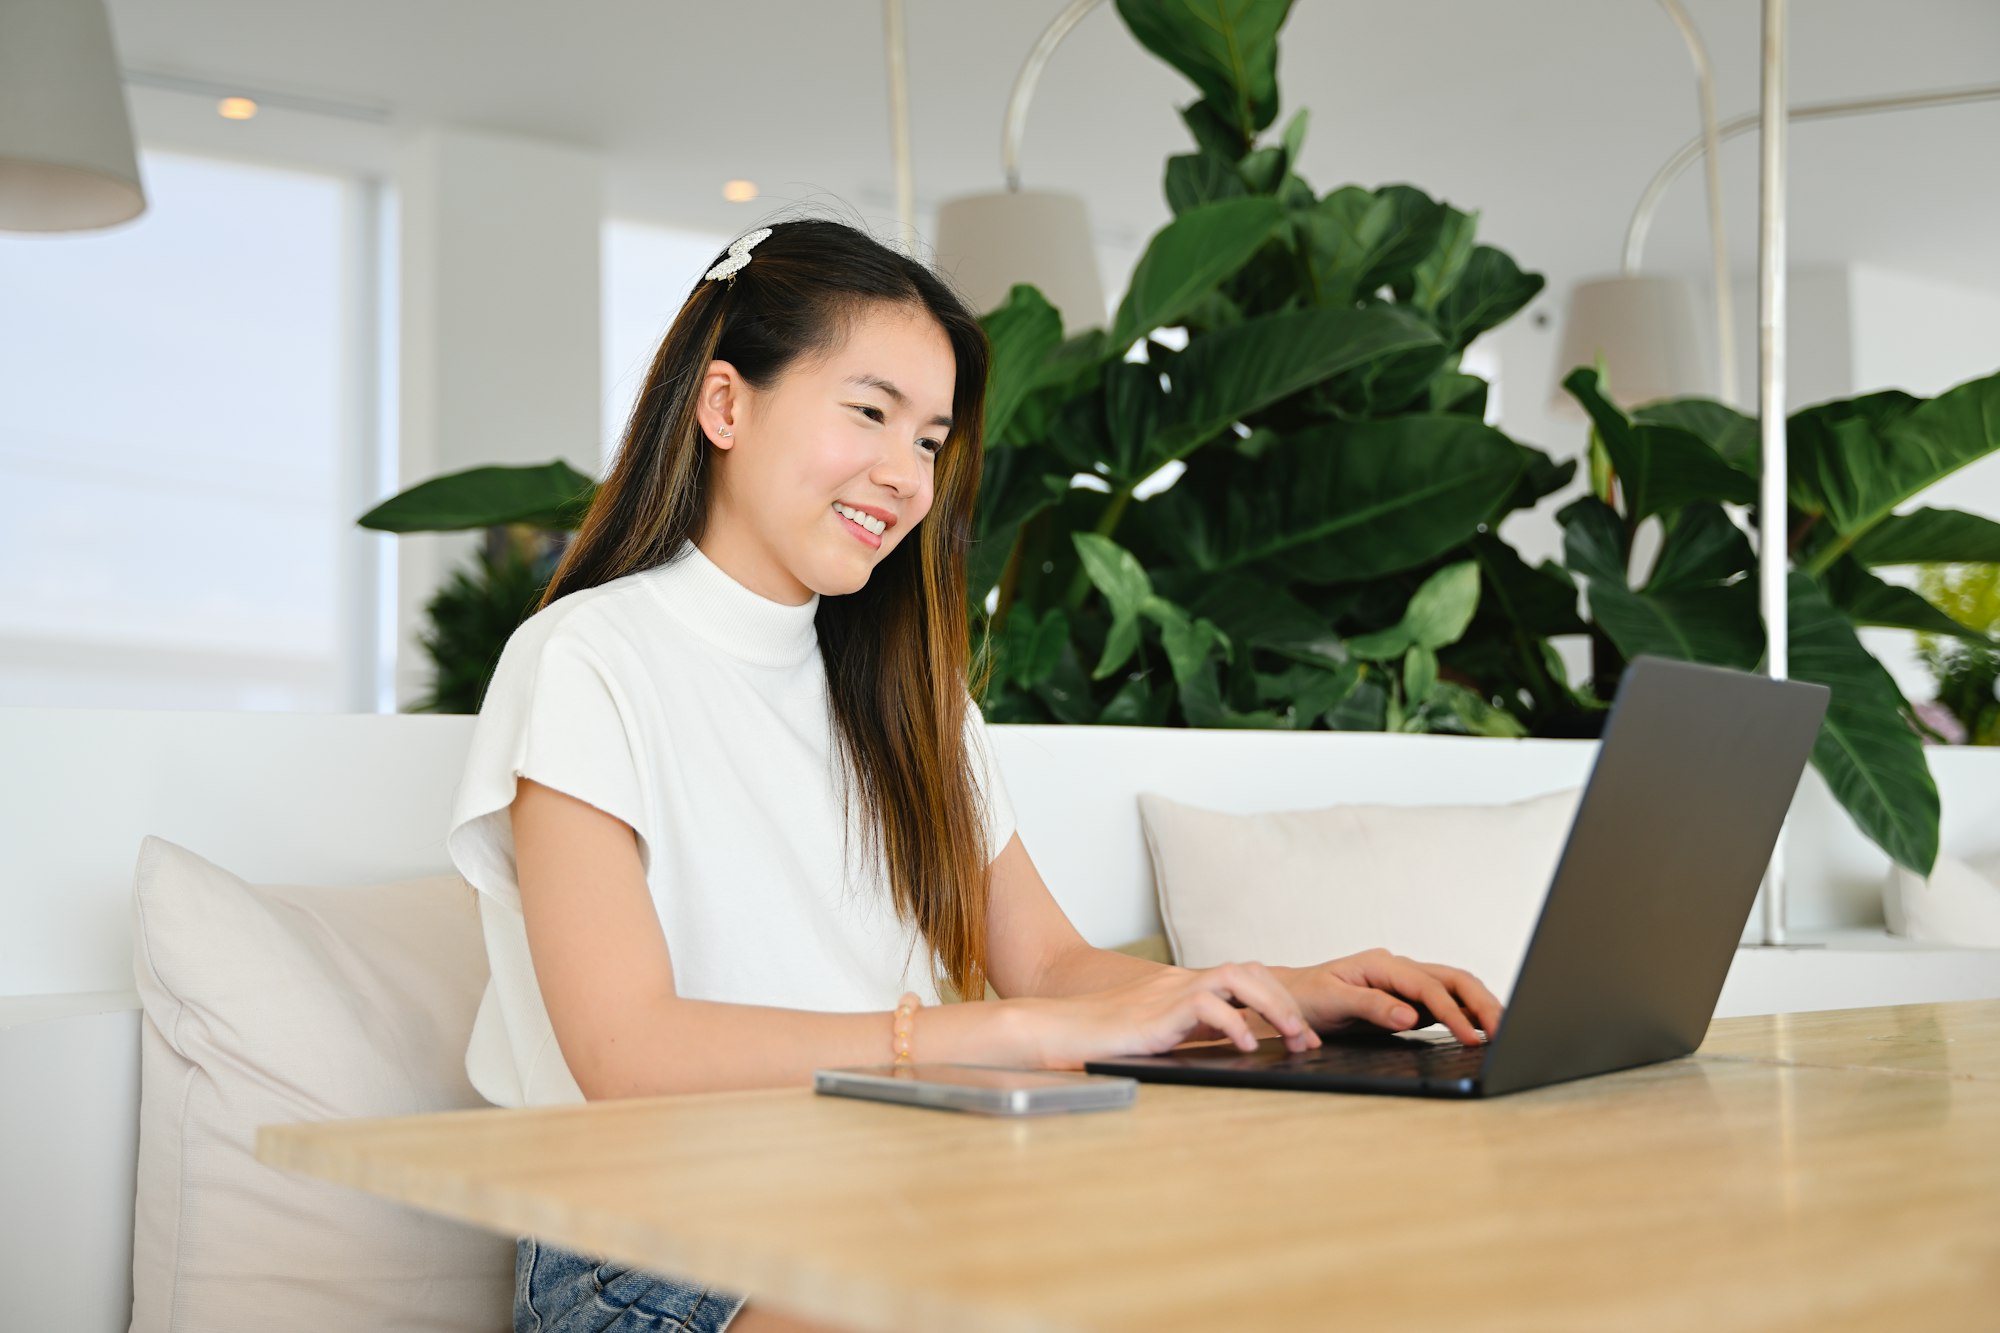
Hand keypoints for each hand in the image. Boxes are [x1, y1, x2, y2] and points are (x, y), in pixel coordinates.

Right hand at [1018, 962, 1323, 1070]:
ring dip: (1273, 1006)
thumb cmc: (1098, 1041)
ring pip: (1238, 978)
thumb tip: (1231, 1048)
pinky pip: (1206, 1005)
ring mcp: (1168, 993)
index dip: (1280, 1002)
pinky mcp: (1156, 1012)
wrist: (1053, 1031)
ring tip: (1290, 1038)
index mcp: (1182, 989)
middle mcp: (1180, 984)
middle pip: (1251, 971)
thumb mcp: (1157, 1036)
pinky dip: (1234, 1024)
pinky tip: (1245, 1047)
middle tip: (1306, 1040)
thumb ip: (1190, 1034)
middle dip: (1287, 1003)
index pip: (1245, 979)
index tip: (1301, 1036)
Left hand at [1278, 949, 1501, 1046]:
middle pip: (1453, 979)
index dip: (1452, 1013)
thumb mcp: (1333, 1001)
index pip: (1428, 986)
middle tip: (1505, 1032)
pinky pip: (1446, 1002)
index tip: (1470, 1038)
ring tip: (1505, 1030)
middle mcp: (1400, 969)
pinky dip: (1468, 1013)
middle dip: (1482, 1003)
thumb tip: (1410, 1016)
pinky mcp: (1410, 1000)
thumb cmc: (1308, 996)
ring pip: (1456, 988)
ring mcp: (1407, 983)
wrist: (1293, 996)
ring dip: (1481, 1006)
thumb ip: (1371, 1005)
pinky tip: (1484, 1028)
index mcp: (1383, 964)